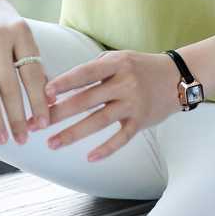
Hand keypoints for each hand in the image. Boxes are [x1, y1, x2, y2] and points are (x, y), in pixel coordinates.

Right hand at [0, 0, 51, 146]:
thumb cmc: (4, 20)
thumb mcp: (23, 34)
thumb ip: (34, 61)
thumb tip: (50, 97)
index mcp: (22, 33)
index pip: (32, 73)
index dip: (38, 101)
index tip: (43, 125)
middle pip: (9, 85)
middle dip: (17, 116)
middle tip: (23, 140)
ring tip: (2, 138)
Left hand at [42, 50, 181, 162]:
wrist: (177, 77)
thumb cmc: (140, 67)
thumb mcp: (120, 58)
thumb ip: (94, 69)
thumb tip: (62, 85)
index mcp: (117, 63)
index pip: (85, 73)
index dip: (64, 83)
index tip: (44, 94)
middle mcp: (125, 83)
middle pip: (86, 99)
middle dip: (59, 113)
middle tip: (37, 124)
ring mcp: (133, 103)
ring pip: (99, 120)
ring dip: (73, 133)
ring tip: (53, 143)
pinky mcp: (141, 121)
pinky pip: (121, 138)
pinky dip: (106, 149)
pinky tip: (89, 157)